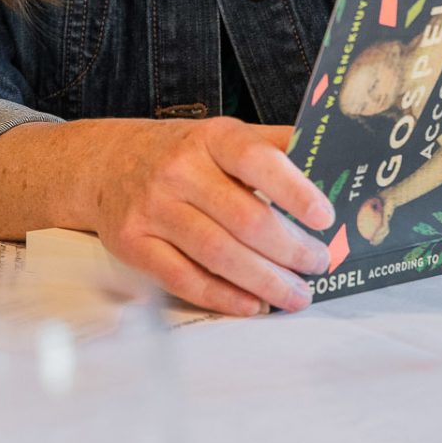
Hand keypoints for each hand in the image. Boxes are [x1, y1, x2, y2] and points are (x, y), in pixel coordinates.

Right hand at [73, 118, 333, 316]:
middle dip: (290, 249)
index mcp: (212, 138)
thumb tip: (335, 168)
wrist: (106, 163)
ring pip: (218, 254)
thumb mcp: (225, 136)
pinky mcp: (134, 244)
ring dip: (264, 281)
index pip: (258, 160)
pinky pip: (184, 279)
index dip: (295, 191)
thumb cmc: (185, 154)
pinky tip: (253, 305)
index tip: (326, 218)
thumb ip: (275, 148)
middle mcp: (180, 170)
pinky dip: (223, 297)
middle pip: (244, 218)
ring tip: (296, 294)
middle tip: (319, 265)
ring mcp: (153, 208)